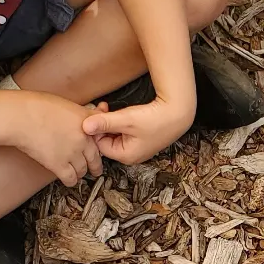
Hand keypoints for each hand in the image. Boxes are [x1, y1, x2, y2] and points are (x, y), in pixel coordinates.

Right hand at [14, 94, 106, 186]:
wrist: (21, 117)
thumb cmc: (37, 106)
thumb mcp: (66, 103)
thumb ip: (82, 111)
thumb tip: (90, 114)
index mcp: (86, 122)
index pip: (102, 137)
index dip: (100, 145)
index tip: (98, 149)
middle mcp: (83, 139)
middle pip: (96, 157)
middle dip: (95, 165)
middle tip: (95, 169)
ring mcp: (72, 153)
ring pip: (84, 170)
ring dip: (81, 173)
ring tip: (79, 174)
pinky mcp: (59, 165)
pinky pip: (71, 179)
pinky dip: (71, 181)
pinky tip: (69, 180)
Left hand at [81, 96, 195, 164]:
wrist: (179, 112)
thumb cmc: (155, 118)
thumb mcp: (126, 120)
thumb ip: (104, 123)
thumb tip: (84, 126)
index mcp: (125, 156)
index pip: (99, 145)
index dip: (95, 129)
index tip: (94, 113)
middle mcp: (130, 155)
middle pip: (106, 141)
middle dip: (101, 124)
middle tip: (102, 107)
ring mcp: (136, 147)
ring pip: (113, 135)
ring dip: (109, 121)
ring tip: (108, 107)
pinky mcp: (140, 138)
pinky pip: (123, 132)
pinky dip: (119, 122)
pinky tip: (119, 112)